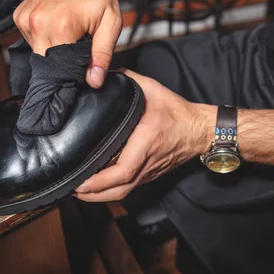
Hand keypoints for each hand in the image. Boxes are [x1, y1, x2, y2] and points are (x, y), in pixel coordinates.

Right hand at [13, 0, 121, 87]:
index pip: (60, 70)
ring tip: (66, 34)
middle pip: (45, 64)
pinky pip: (30, 39)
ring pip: (37, 52)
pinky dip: (43, 38)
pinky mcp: (19, 17)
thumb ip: (102, 55)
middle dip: (61, 64)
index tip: (81, 69)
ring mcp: (26, 19)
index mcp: (61, 27)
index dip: (72, 74)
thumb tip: (95, 81)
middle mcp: (39, 23)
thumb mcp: (110, 25)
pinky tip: (55, 26)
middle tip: (76, 50)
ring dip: (51, 50)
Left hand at [74, 69, 215, 201]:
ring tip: (79, 191)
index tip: (82, 182)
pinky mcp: (150, 175)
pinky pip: (128, 188)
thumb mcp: (153, 90)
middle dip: (94, 195)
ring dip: (100, 196)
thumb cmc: (178, 112)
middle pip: (119, 190)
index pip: (124, 170)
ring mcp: (149, 171)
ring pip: (123, 193)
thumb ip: (129, 80)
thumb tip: (104, 76)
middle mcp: (147, 161)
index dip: (101, 181)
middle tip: (72, 189)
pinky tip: (97, 188)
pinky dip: (110, 191)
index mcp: (146, 141)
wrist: (200, 130)